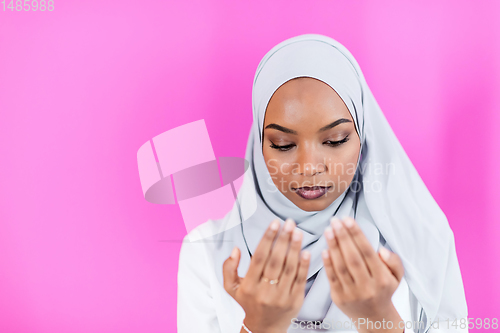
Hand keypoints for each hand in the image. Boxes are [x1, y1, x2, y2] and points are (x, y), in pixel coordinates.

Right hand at [223, 218, 309, 332]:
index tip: (274, 223)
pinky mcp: (295, 301)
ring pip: (289, 268)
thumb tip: (235, 249)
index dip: (267, 238)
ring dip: (295, 248)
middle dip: (283, 239)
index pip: (259, 257)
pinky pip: (300, 280)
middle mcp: (265, 291)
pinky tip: (307, 251)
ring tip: (298, 232)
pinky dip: (304, 265)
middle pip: (275, 261)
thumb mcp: (231, 288)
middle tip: (290, 223)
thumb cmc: (248, 303)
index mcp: (249, 285)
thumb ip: (229, 268)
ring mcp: (281, 297)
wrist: (263, 328)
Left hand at [322, 216, 404, 332]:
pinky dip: (328, 263)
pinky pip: (332, 278)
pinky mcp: (339, 298)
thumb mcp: (397, 277)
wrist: (374, 318)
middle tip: (335, 221)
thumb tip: (381, 250)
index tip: (348, 220)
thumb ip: (394, 262)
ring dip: (333, 246)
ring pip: (341, 267)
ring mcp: (352, 293)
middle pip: (353, 258)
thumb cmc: (383, 290)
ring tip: (328, 230)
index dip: (357, 235)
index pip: (367, 252)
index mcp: (382, 279)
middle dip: (343, 237)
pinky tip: (324, 249)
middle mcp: (367, 287)